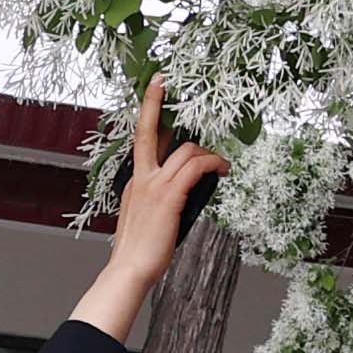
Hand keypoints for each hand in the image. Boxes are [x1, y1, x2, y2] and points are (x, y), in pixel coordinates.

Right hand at [68, 80, 229, 340]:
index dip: (149, 116)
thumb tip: (182, 192)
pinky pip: (195, 169)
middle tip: (162, 81)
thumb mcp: (145, 218)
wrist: (129, 270)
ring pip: (185, 151)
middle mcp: (141, 178)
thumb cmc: (140, 251)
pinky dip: (212, 164)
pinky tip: (222, 169)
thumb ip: (158, 200)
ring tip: (221, 164)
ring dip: (207, 153)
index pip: (144, 142)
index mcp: (134, 182)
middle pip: (149, 132)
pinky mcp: (169, 197)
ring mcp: (154, 186)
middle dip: (153, 103)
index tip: (153, 92)